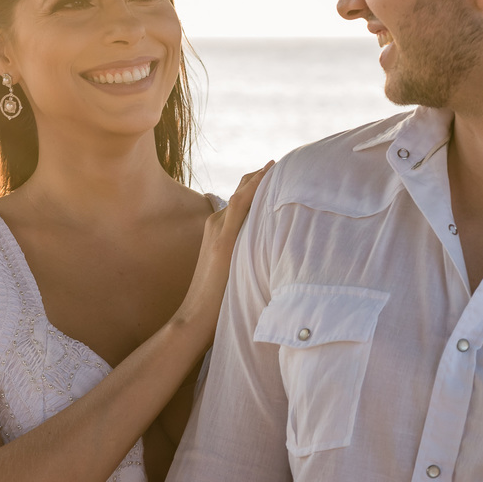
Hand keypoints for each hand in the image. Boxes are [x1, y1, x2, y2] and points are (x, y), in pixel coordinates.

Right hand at [176, 162, 273, 341]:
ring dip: (261, 177)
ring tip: (282, 166)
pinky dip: (253, 188)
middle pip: (242, 190)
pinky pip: (240, 204)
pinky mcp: (223, 240)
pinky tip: (268, 176)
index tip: (278, 172)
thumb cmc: (218, 299)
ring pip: (242, 193)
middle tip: (286, 165)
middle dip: (262, 176)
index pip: (241, 198)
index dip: (259, 183)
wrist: (196, 316)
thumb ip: (247, 254)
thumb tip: (271, 251)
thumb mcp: (234, 268)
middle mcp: (216, 223)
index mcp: (218, 229)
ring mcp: (218, 230)